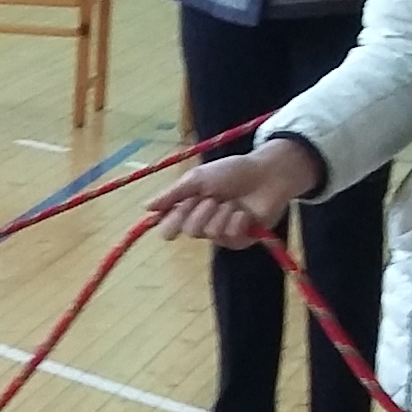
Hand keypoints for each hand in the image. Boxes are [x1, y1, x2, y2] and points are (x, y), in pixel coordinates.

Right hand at [148, 139, 320, 247]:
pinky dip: (236, 221)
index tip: (170, 218)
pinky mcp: (241, 240)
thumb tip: (145, 207)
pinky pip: (229, 238)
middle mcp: (203, 222)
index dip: (169, 223)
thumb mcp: (198, 178)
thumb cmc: (232, 172)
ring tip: (233, 202)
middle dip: (201, 211)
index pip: (170, 225)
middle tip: (213, 198)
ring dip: (222, 213)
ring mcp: (222, 233)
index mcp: (190, 208)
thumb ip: (172, 194)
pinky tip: (244, 213)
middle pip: (189, 230)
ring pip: (209, 233)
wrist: (266, 174)